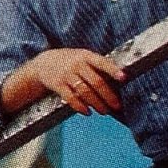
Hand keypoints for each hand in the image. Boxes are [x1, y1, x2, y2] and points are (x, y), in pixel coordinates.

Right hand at [8, 48, 123, 116]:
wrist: (44, 63)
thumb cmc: (70, 62)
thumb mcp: (82, 57)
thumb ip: (96, 66)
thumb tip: (116, 81)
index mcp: (85, 56)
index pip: (102, 62)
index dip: (113, 70)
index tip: (124, 78)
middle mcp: (76, 64)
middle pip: (95, 81)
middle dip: (107, 95)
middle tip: (116, 106)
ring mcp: (66, 75)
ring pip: (85, 91)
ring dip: (96, 103)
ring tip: (104, 111)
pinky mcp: (58, 85)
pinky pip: (70, 98)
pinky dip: (80, 106)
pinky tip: (87, 112)